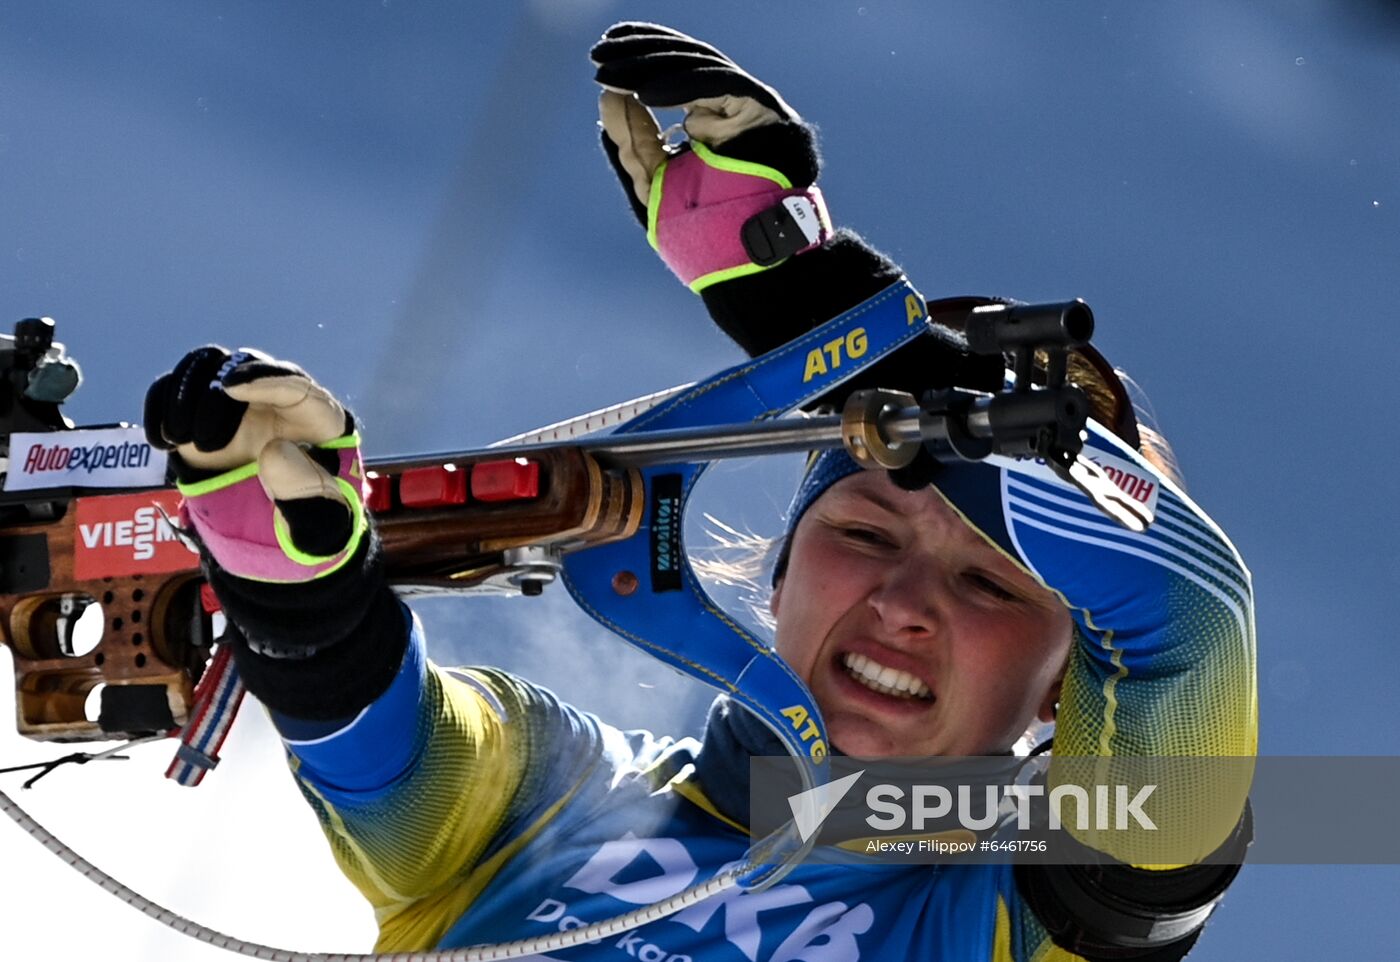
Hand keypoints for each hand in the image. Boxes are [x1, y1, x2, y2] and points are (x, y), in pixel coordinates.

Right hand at [145, 346, 366, 583]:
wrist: (278, 535)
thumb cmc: (310, 524)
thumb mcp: (320, 522)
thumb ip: (304, 491)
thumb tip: (273, 451)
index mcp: (321, 423)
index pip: (299, 388)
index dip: (267, 380)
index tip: (231, 387)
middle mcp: (280, 403)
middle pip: (246, 367)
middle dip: (216, 397)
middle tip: (207, 445)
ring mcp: (240, 406)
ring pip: (208, 367)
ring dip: (186, 394)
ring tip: (180, 439)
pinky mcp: (204, 415)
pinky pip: (177, 389)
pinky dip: (161, 404)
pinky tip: (163, 440)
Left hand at [593, 22, 829, 291]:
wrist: (748, 268)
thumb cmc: (708, 237)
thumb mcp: (657, 188)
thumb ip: (635, 148)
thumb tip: (608, 99)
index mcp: (708, 124)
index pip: (670, 81)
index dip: (637, 66)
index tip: (603, 68)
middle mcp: (730, 110)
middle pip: (684, 66)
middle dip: (641, 56)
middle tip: (604, 54)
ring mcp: (749, 110)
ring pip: (702, 68)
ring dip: (656, 66)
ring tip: (617, 75)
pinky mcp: (765, 112)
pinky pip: (723, 83)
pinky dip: (685, 84)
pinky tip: (648, 94)